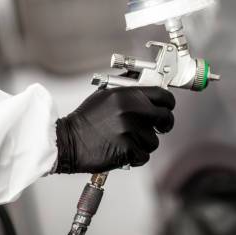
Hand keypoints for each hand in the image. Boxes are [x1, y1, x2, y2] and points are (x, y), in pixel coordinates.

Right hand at [54, 86, 174, 172]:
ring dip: (144, 142)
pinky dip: (135, 156)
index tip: (167, 107)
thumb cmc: (86, 119)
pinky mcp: (127, 150)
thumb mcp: (106, 94)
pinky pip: (144, 155)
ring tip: (127, 139)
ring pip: (154, 140)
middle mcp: (131, 111)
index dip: (168, 103)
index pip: (163, 95)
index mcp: (127, 95)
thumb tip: (147, 78)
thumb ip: (128, 85)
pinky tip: (123, 151)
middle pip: (165, 117)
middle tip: (158, 127)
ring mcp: (129, 131)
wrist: (66, 141)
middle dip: (164, 124)